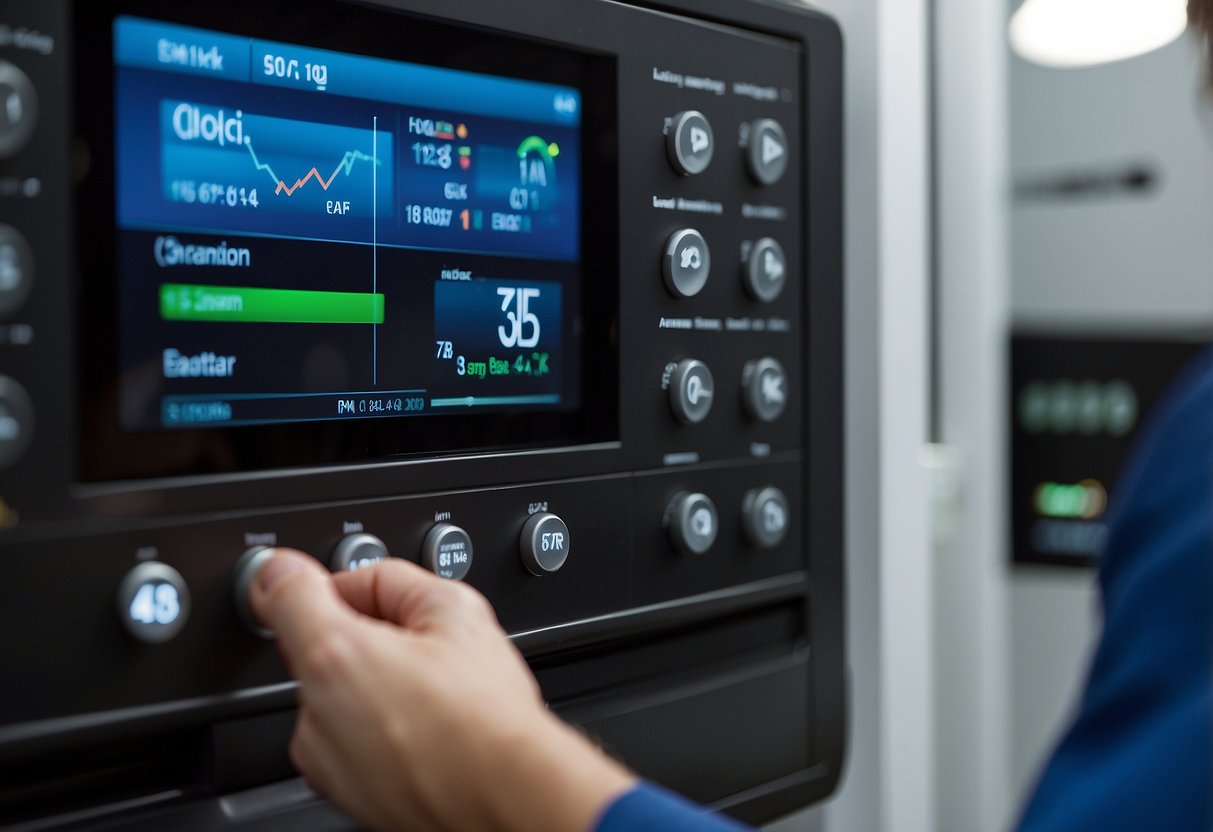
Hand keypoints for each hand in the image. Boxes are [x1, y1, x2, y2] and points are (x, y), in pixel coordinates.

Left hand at [249, 550, 635, 831]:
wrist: (506, 797)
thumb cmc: (487, 721)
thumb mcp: (458, 610)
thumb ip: (394, 578)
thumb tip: (363, 579)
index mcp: (336, 656)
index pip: (282, 592)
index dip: (291, 572)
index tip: (294, 570)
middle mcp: (315, 711)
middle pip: (315, 645)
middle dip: (358, 635)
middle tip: (417, 646)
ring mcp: (323, 758)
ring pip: (331, 694)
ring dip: (365, 685)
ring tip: (427, 696)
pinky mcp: (337, 790)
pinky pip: (342, 738)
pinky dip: (370, 728)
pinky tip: (419, 728)